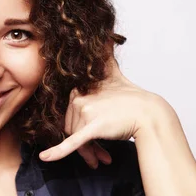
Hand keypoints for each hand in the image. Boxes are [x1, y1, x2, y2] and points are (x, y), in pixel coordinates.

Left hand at [38, 57, 166, 167]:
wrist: (149, 113)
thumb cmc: (132, 99)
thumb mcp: (114, 74)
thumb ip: (105, 58)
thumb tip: (106, 37)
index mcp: (80, 90)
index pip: (69, 115)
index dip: (79, 128)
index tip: (91, 140)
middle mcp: (80, 99)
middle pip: (69, 128)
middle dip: (84, 144)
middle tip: (99, 155)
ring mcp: (86, 113)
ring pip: (74, 138)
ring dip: (87, 153)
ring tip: (101, 158)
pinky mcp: (93, 128)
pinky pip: (71, 142)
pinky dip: (57, 151)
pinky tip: (45, 158)